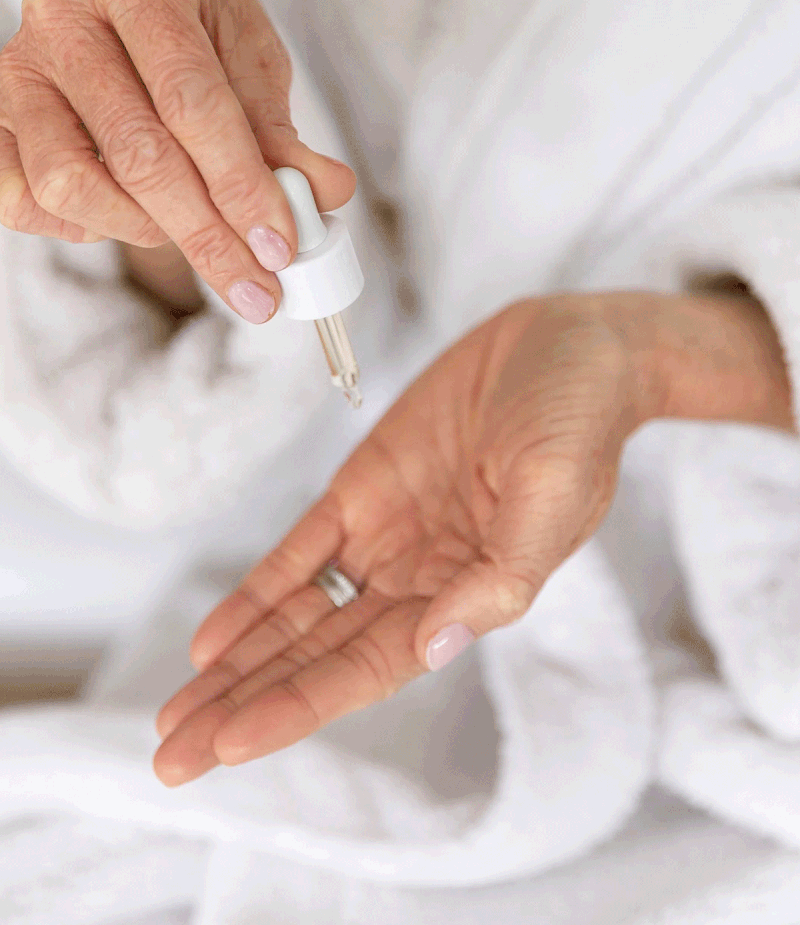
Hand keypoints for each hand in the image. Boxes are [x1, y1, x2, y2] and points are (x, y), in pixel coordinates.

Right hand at [0, 0, 354, 320]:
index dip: (240, 182)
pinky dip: (86, 227)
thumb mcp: (250, 59)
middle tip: (257, 285)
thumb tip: (327, 192)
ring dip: (146, 230)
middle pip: (137, 151)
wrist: (131, 11)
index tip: (280, 245)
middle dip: (208, 233)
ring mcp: (16, 68)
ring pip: (71, 183)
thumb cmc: (196, 33)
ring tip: (194, 230)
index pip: (191, 99)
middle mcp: (62, 12)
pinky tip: (131, 215)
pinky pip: (23, 201)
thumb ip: (280, 129)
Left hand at [153, 288, 792, 785]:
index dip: (297, 706)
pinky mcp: (364, 490)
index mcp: (469, 596)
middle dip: (245, 705)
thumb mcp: (556, 492)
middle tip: (174, 759)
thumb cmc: (578, 421)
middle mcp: (418, 581)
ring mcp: (387, 537)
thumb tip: (439, 648)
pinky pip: (300, 551)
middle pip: (318, 658)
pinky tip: (212, 638)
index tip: (229, 744)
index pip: (369, 669)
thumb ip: (502, 574)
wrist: (566, 346)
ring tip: (176, 715)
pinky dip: (256, 592)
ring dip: (238, 663)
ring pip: (298, 616)